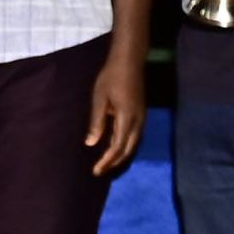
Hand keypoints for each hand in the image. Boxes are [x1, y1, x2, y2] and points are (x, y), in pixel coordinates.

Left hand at [84, 51, 145, 176]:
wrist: (129, 63)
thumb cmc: (110, 78)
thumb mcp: (99, 99)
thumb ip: (96, 122)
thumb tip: (91, 143)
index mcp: (127, 118)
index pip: (118, 146)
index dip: (108, 160)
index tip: (96, 170)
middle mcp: (138, 122)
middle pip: (128, 149)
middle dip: (114, 162)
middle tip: (99, 171)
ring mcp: (142, 118)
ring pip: (134, 144)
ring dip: (121, 156)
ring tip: (107, 165)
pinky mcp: (141, 115)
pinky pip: (135, 137)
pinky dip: (126, 147)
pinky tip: (116, 149)